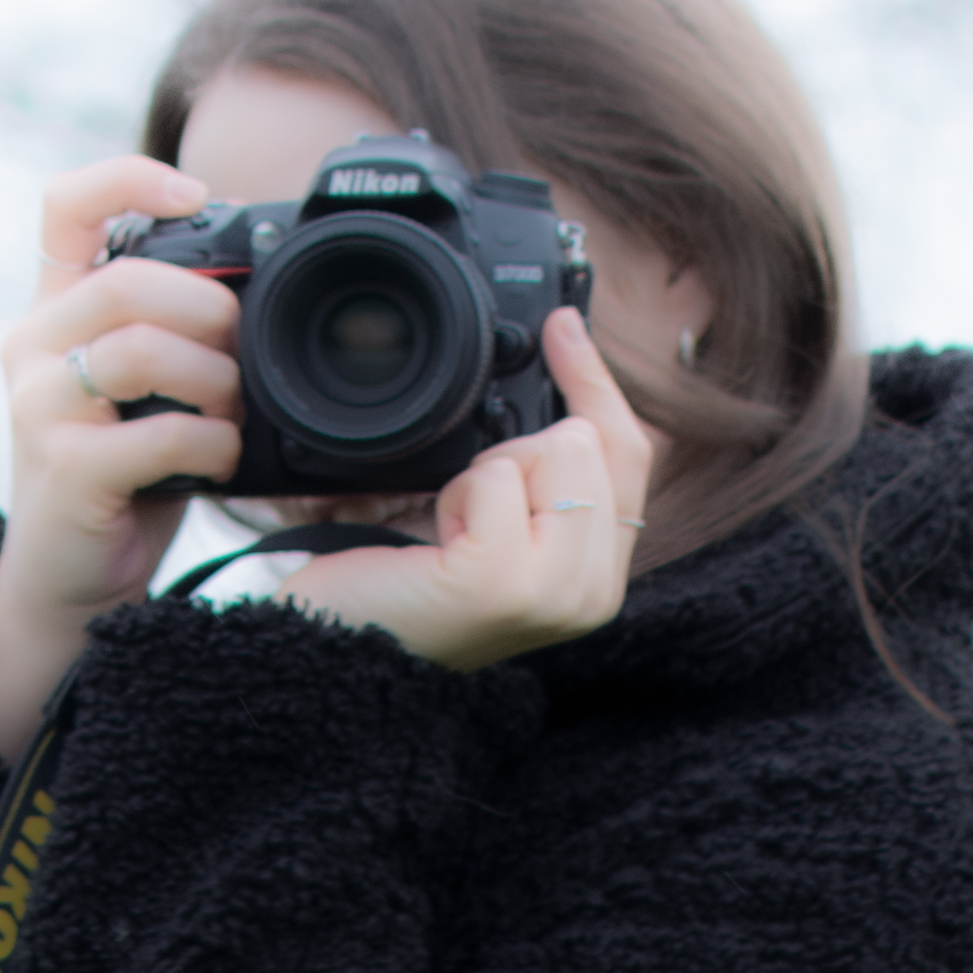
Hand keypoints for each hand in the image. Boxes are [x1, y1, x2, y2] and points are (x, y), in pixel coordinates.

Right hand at [0, 156, 243, 757]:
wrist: (67, 590)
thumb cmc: (120, 485)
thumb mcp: (141, 393)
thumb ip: (170, 332)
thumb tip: (251, 281)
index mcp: (53, 313)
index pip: (66, 205)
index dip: (129, 178)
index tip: (195, 193)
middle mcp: (33, 348)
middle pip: (127, 281)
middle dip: (207, 308)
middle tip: (241, 349)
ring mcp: (40, 409)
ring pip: (141, 349)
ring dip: (214, 381)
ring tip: (232, 416)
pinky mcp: (65, 470)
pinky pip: (158, 433)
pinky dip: (210, 445)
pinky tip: (220, 463)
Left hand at [268, 314, 657, 670]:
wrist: (341, 649)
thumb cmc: (409, 589)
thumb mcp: (500, 526)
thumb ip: (550, 478)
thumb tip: (565, 366)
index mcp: (599, 582)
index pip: (631, 456)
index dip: (598, 385)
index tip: (564, 324)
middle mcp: (590, 596)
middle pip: (589, 443)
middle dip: (520, 456)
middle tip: (473, 521)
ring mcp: (552, 594)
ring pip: (553, 449)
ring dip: (486, 477)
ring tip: (454, 537)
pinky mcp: (501, 581)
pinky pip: (497, 476)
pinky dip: (457, 495)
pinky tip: (438, 545)